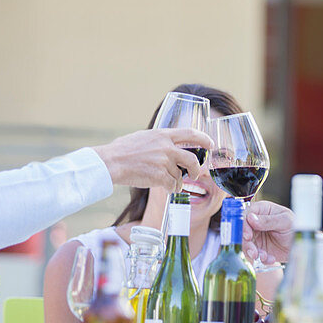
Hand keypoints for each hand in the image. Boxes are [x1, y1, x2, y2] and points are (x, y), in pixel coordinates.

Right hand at [93, 128, 212, 191]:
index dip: (204, 138)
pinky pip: (172, 186)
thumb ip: (159, 140)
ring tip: (169, 183)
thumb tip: (167, 144)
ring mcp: (164, 162)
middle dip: (196, 169)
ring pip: (180, 176)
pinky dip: (171, 189)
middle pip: (193, 159)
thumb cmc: (122, 150)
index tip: (210, 144)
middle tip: (194, 174)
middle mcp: (167, 147)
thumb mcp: (144, 136)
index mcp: (163, 135)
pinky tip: (166, 189)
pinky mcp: (159, 176)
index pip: (191, 133)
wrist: (111, 162)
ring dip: (177, 182)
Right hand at [243, 200, 294, 264]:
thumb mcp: (285, 221)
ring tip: (264, 256)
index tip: (247, 236)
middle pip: (242, 231)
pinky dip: (261, 259)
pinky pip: (254, 254)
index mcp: (262, 210)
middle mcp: (256, 222)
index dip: (244, 225)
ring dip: (253, 252)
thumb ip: (269, 220)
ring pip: (246, 244)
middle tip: (254, 252)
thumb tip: (251, 218)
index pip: (246, 214)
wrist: (302, 245)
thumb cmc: (296, 227)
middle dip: (247, 243)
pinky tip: (270, 259)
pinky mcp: (259, 248)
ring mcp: (256, 236)